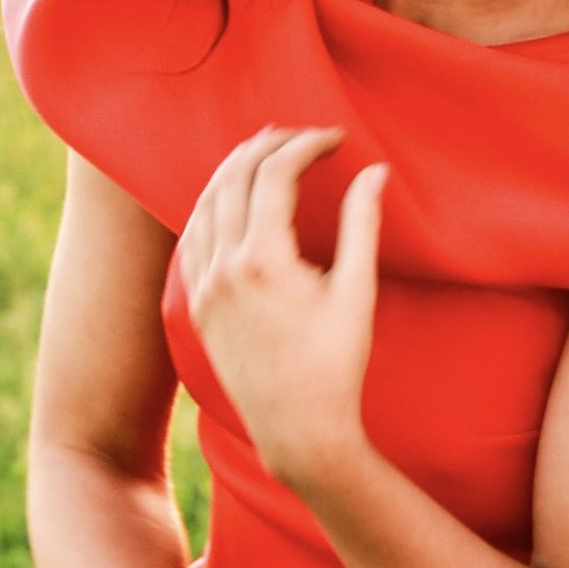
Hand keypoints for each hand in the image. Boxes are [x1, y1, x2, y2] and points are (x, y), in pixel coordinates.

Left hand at [179, 125, 386, 505]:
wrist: (298, 432)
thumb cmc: (336, 366)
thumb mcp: (357, 292)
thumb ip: (363, 224)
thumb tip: (375, 171)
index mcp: (263, 260)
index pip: (274, 174)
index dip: (305, 145)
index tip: (335, 138)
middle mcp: (224, 268)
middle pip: (234, 177)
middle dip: (268, 145)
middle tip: (301, 136)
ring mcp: (205, 288)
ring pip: (206, 202)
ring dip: (234, 168)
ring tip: (265, 151)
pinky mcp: (198, 306)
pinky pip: (193, 237)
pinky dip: (211, 204)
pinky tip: (231, 197)